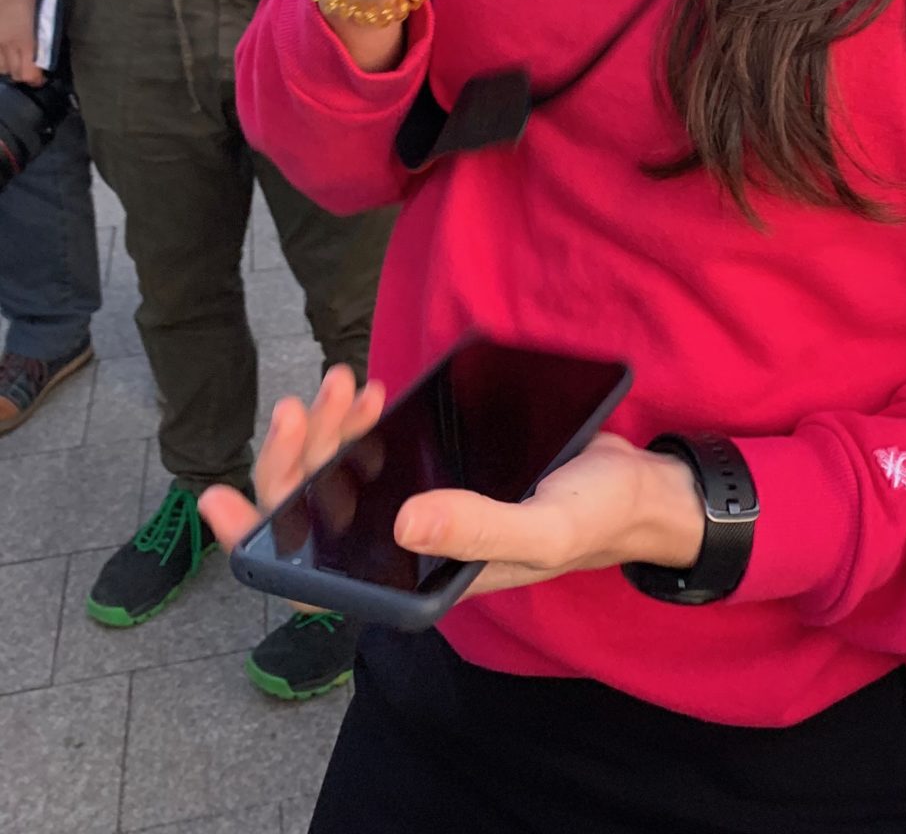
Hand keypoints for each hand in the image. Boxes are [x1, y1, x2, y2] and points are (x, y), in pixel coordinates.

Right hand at [0, 0, 41, 85]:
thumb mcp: (46, 16)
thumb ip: (46, 37)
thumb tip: (48, 53)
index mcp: (26, 41)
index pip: (28, 75)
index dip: (36, 79)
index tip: (42, 76)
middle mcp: (6, 44)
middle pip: (12, 74)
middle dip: (22, 73)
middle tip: (30, 66)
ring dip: (7, 65)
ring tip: (14, 58)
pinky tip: (2, 50)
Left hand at [200, 367, 705, 600]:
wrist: (632, 485)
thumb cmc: (588, 518)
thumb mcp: (540, 531)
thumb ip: (477, 532)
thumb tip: (405, 522)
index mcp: (414, 580)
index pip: (314, 572)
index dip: (259, 542)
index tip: (219, 498)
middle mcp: (401, 548)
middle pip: (314, 509)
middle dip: (298, 455)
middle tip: (309, 399)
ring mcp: (413, 506)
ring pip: (337, 474)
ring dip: (326, 430)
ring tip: (340, 381)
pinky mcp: (431, 469)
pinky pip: (373, 449)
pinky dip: (359, 420)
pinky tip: (368, 391)